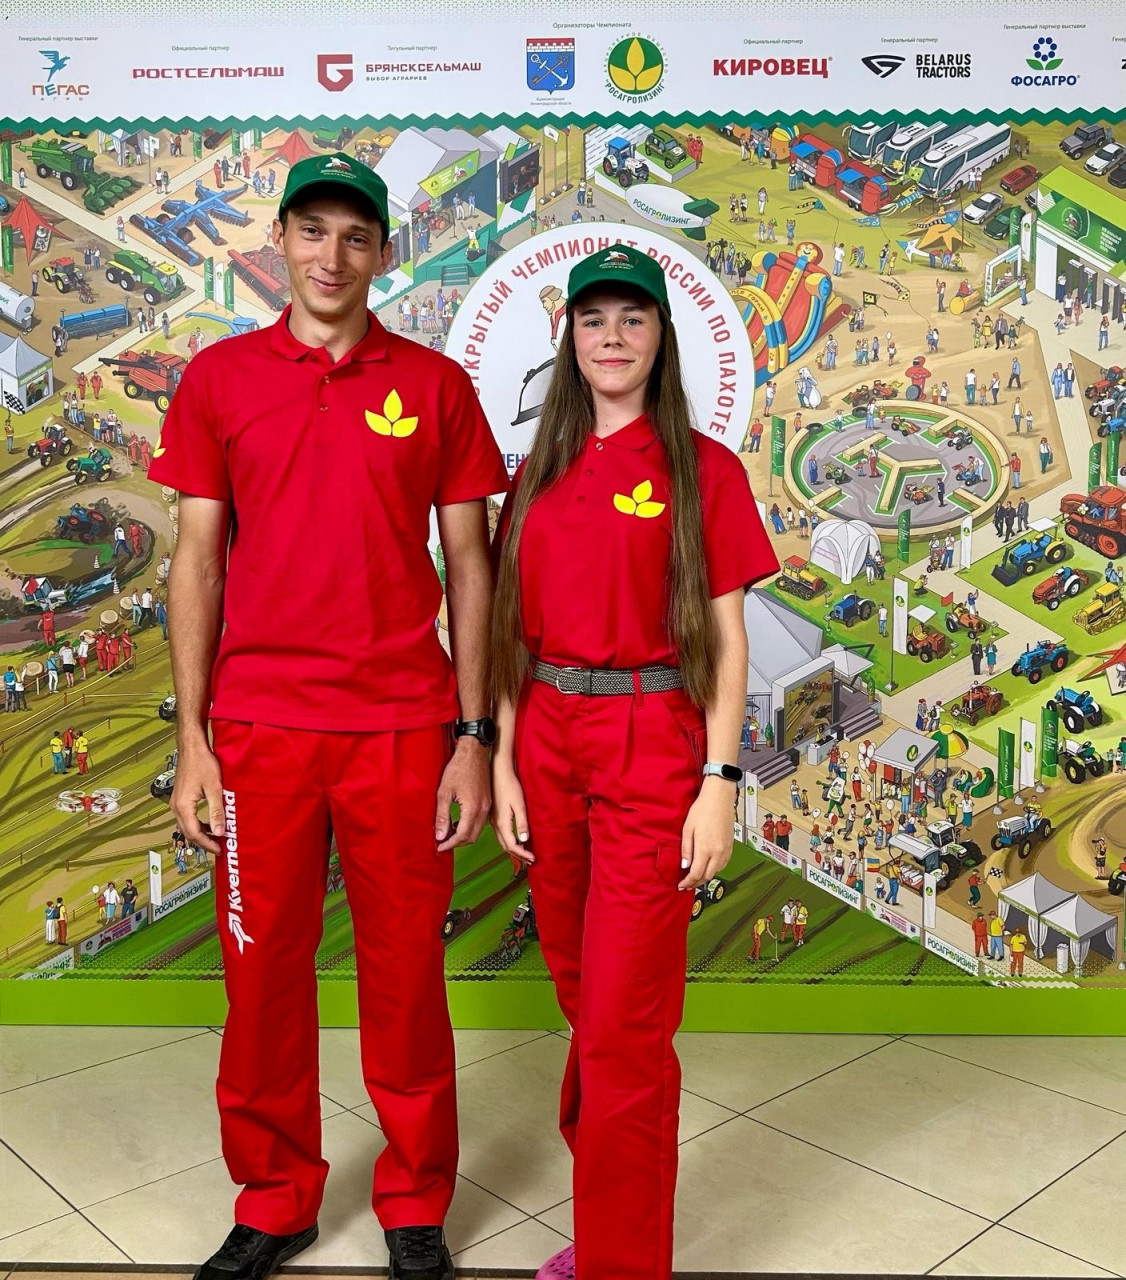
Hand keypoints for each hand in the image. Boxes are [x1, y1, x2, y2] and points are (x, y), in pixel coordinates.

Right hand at [170, 740, 224, 853]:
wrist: (192, 748)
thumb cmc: (202, 763)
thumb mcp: (214, 788)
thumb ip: (216, 811)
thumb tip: (219, 831)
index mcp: (183, 806)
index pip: (194, 833)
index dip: (207, 844)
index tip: (219, 849)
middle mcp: (176, 806)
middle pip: (188, 833)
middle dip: (203, 842)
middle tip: (218, 847)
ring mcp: (176, 802)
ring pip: (187, 826)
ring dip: (201, 833)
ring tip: (216, 837)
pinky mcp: (180, 798)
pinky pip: (187, 818)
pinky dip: (198, 824)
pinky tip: (209, 823)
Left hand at [435, 738, 490, 852]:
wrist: (474, 752)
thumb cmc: (458, 768)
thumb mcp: (444, 792)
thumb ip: (442, 816)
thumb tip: (440, 835)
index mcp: (473, 808)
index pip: (463, 835)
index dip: (450, 843)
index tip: (440, 847)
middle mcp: (483, 809)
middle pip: (472, 836)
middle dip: (457, 843)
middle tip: (443, 842)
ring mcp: (487, 805)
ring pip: (477, 830)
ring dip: (464, 835)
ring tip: (448, 832)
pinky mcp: (488, 801)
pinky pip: (480, 821)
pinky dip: (469, 826)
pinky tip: (458, 822)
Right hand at [492, 760, 532, 864]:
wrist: (498, 772)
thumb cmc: (510, 785)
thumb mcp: (519, 804)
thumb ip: (522, 823)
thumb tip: (524, 840)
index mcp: (502, 823)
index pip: (512, 845)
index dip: (522, 854)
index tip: (532, 859)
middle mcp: (495, 824)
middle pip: (506, 846)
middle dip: (518, 855)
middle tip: (529, 860)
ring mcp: (493, 820)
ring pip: (502, 840)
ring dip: (513, 849)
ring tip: (524, 853)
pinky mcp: (493, 815)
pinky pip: (501, 834)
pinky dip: (508, 841)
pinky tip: (515, 839)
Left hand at [678, 778, 735, 890]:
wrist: (719, 798)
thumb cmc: (702, 810)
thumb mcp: (687, 829)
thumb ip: (686, 849)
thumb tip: (685, 865)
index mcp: (705, 849)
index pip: (696, 873)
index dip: (688, 882)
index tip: (681, 885)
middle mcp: (718, 852)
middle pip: (707, 876)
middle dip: (696, 882)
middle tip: (687, 884)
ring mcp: (726, 850)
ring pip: (717, 871)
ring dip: (706, 877)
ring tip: (696, 877)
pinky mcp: (731, 846)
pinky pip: (723, 864)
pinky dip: (715, 869)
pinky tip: (708, 867)